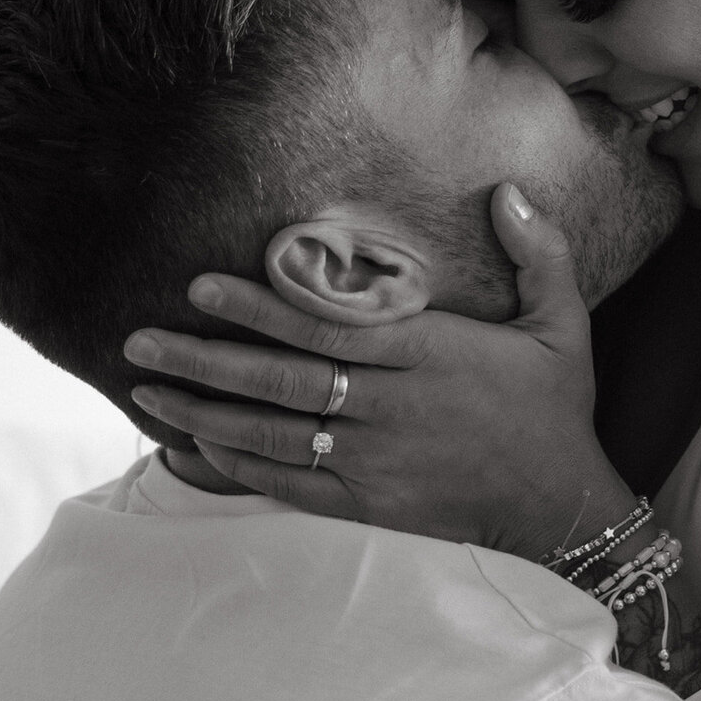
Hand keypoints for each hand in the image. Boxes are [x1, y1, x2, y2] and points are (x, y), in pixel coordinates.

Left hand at [125, 183, 631, 557]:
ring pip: (274, 435)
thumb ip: (539, 253)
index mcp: (428, 354)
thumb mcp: (562, 323)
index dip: (259, 306)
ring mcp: (375, 461)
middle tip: (138, 342)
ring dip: (205, 413)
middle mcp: (392, 407)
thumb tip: (508, 191)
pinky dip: (238, 468)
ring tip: (146, 392)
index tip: (201, 285)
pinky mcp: (370, 504)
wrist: (561, 508)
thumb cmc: (554, 408)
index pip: (326, 326)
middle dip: (205, 359)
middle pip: (282, 381)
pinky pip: (291, 486)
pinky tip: (193, 449)